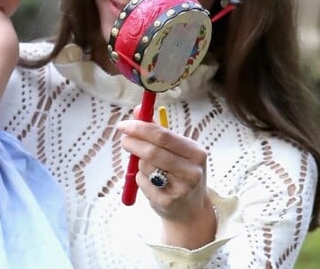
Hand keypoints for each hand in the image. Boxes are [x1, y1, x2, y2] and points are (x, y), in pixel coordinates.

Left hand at [116, 113, 215, 247]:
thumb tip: (138, 109)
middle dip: (133, 142)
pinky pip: (143, 182)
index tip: (124, 125)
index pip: (163, 135)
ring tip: (147, 165)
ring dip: (138, 162)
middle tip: (124, 139)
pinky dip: (140, 178)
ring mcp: (181, 189)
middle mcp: (192, 171)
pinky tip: (151, 182)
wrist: (191, 210)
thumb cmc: (180, 172)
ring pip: (146, 166)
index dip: (140, 128)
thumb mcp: (175, 149)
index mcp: (195, 152)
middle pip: (153, 151)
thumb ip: (156, 129)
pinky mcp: (168, 203)